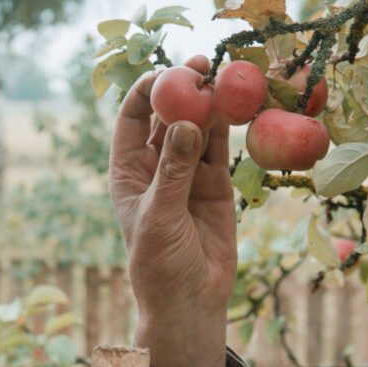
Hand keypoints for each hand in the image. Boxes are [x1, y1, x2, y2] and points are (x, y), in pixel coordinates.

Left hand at [109, 56, 236, 366]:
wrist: (190, 300)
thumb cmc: (159, 264)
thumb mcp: (160, 216)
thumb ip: (173, 171)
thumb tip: (184, 124)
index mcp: (128, 170)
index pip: (131, 119)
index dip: (146, 91)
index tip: (167, 73)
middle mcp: (156, 165)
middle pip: (166, 115)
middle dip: (182, 89)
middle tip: (202, 66)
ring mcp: (187, 172)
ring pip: (197, 127)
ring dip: (209, 103)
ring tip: (228, 79)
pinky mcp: (216, 183)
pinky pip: (221, 147)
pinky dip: (229, 126)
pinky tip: (238, 105)